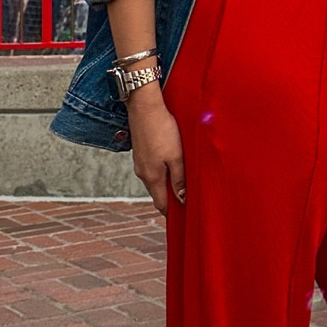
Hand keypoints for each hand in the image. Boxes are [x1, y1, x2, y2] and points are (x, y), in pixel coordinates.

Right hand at [125, 82, 184, 213]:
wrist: (144, 107)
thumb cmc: (163, 130)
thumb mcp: (177, 156)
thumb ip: (179, 178)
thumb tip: (181, 199)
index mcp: (152, 177)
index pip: (161, 204)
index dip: (171, 213)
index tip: (183, 218)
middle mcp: (143, 173)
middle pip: (157, 194)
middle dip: (170, 200)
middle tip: (186, 203)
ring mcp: (140, 163)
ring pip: (154, 181)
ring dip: (166, 185)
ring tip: (181, 185)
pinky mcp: (140, 153)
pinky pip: (152, 170)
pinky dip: (161, 173)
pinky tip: (171, 165)